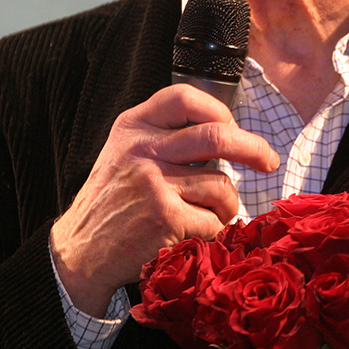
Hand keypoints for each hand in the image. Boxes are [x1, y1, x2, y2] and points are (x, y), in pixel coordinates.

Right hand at [50, 85, 278, 315]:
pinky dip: (213, 232)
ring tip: (211, 215)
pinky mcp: (165, 218)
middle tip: (267, 160)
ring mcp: (154, 183)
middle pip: (217, 136)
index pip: (184, 98)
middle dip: (253, 148)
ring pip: (222, 186)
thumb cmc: (112, 202)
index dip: (218, 110)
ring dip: (227, 206)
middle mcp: (143, 149)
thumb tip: (226, 132)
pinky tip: (194, 235)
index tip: (232, 127)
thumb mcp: (125, 152)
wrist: (80, 250)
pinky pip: (213, 221)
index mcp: (133, 127)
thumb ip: (163, 136)